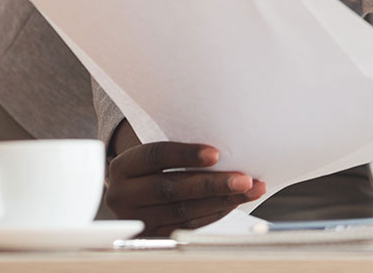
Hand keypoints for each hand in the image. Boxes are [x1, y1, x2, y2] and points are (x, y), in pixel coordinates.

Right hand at [104, 121, 264, 235]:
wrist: (135, 192)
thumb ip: (180, 144)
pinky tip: (232, 203)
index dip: (185, 154)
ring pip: (183, 211)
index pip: (155, 155)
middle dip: (213, 184)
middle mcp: (123, 195)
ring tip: (249, 190)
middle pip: (172, 188)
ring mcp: (137, 219)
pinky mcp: (152, 236)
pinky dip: (214, 214)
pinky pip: (188, 226)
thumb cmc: (157, 164)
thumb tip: (226, 137)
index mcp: (124, 166)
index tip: (216, 154)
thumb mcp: (156, 148)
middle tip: (244, 179)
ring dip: (222, 200)